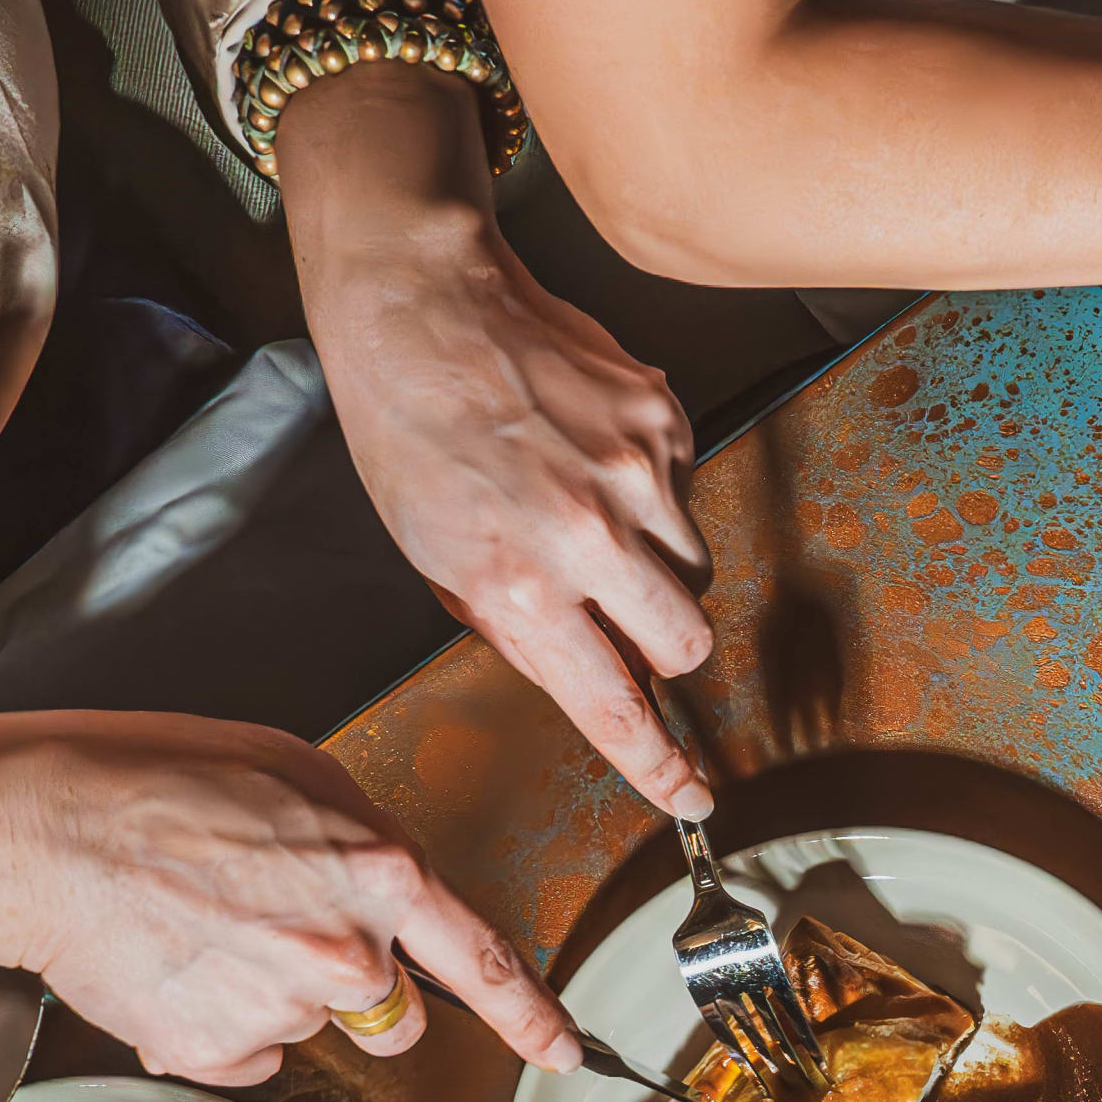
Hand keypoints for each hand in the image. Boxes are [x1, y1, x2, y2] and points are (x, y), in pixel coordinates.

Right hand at [0, 712, 579, 1084]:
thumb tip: (384, 894)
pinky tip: (174, 964)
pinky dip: (214, 1026)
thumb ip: (361, 842)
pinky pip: (243, 1058)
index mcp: (375, 871)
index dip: (531, 1015)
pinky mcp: (216, 1048)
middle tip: (279, 936)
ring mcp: (279, 1006)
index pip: (480, 959)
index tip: (564, 1050)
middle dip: (358, 993)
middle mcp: (341, 949)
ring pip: (307, 1029)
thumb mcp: (292, 774)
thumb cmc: (152, 780)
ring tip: (201, 929)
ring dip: (269, 997)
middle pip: (393, 1016)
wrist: (39, 829)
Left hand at [279, 63, 715, 815]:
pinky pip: (685, 488)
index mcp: (517, 584)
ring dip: (658, 564)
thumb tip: (590, 674)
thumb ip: (518, 627)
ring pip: (695, 566)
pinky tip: (588, 453)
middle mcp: (587, 536)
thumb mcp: (434, 557)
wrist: (420, 303)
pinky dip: (650, 488)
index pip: (614, 706)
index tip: (691, 798)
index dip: (660, 766)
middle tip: (624, 617)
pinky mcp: (663, 418)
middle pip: (688, 643)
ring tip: (590, 514)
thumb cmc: (406, 430)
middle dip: (664, 647)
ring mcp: (636, 473)